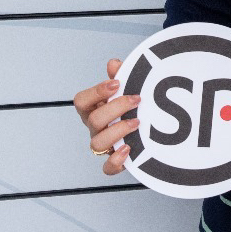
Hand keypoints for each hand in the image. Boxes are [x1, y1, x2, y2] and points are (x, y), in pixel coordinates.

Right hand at [71, 58, 138, 176]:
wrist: (148, 131)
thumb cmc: (130, 107)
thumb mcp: (126, 90)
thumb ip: (120, 76)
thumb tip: (114, 63)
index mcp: (94, 108)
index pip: (82, 101)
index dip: (97, 92)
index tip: (117, 83)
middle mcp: (95, 127)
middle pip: (94, 120)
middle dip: (116, 108)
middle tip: (137, 99)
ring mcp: (103, 145)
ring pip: (97, 143)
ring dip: (118, 131)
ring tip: (137, 122)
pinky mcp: (114, 161)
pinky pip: (107, 168)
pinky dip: (115, 161)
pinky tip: (128, 149)